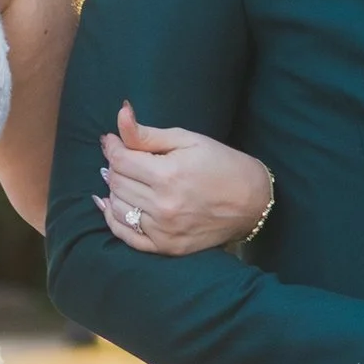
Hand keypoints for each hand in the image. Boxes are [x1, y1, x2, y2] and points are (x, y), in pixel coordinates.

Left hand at [99, 102, 274, 256]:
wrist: (252, 202)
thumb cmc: (222, 164)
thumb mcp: (188, 140)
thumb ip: (148, 134)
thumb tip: (120, 117)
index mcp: (168, 175)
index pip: (120, 160)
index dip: (112, 146)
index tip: (112, 140)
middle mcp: (163, 206)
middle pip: (117, 182)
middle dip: (114, 166)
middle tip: (122, 158)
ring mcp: (164, 230)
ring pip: (117, 207)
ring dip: (114, 190)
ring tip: (123, 178)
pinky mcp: (166, 247)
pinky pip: (126, 235)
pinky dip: (113, 219)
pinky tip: (111, 205)